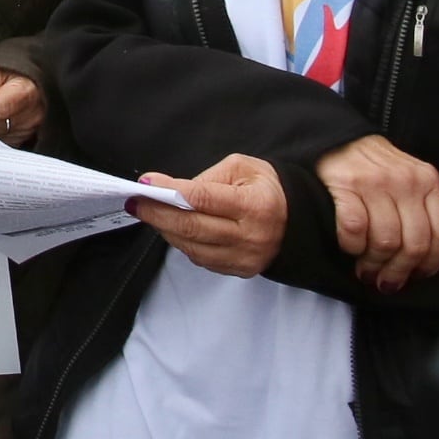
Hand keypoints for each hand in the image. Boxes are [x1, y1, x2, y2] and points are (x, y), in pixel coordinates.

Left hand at [136, 151, 286, 276]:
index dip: (169, 190)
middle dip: (157, 214)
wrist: (302, 219)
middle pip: (191, 227)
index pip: (202, 198)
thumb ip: (208, 177)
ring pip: (192, 247)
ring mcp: (246, 257)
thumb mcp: (243, 168)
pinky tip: (174, 229)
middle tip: (136, 202)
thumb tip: (174, 190)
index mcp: (255, 205)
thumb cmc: (268, 188)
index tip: (146, 183)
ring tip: (151, 213)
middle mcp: (251, 235)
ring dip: (165, 229)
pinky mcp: (241, 270)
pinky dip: (183, 243)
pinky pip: (201, 259)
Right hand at [318, 134, 438, 292]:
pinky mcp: (345, 184)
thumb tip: (424, 258)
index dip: (432, 262)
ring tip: (366, 271)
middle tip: (386, 282)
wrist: (334, 138)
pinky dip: (352, 246)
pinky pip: (355, 229)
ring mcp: (376, 182)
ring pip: (386, 241)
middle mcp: (407, 181)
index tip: (418, 275)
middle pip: (414, 244)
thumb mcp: (410, 180)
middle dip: (399, 272)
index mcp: (429, 181)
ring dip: (374, 264)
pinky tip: (350, 249)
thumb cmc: (374, 167)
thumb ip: (423, 208)